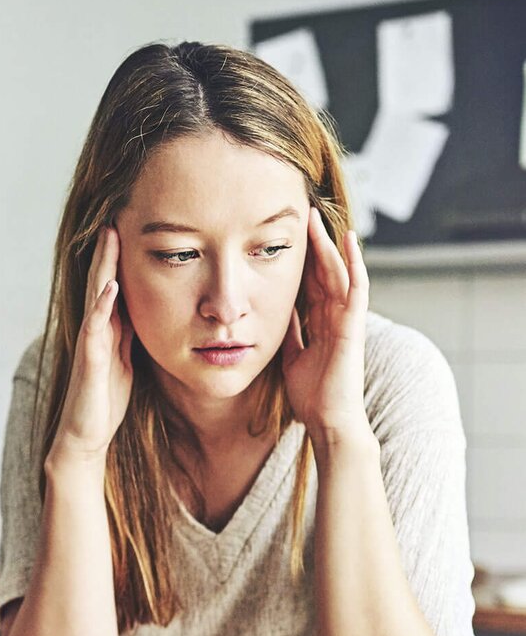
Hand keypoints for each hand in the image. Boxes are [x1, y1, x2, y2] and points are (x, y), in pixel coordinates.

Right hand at [48, 227, 133, 467]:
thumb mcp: (128, 359)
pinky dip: (103, 306)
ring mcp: (90, 343)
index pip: (113, 283)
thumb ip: (131, 334)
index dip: (119, 255)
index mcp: (108, 328)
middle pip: (102, 280)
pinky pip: (95, 329)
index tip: (130, 224)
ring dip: (103, 266)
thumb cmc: (106, 399)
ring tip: (109, 236)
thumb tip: (150, 310)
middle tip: (115, 214)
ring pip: (95, 296)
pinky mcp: (89, 361)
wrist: (86, 435)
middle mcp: (96, 329)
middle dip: (108, 249)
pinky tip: (112, 286)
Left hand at [282, 208, 370, 442]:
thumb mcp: (291, 357)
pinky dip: (354, 264)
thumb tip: (278, 315)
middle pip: (324, 272)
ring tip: (318, 219)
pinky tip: (348, 242)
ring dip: (329, 246)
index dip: (301, 260)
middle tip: (302, 214)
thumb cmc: (313, 396)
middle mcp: (336, 318)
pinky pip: (357, 289)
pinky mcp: (353, 327)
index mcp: (321, 324)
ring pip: (340, 273)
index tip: (286, 236)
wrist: (328, 421)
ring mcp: (347, 321)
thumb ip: (291, 334)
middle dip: (314, 244)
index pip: (310, 283)